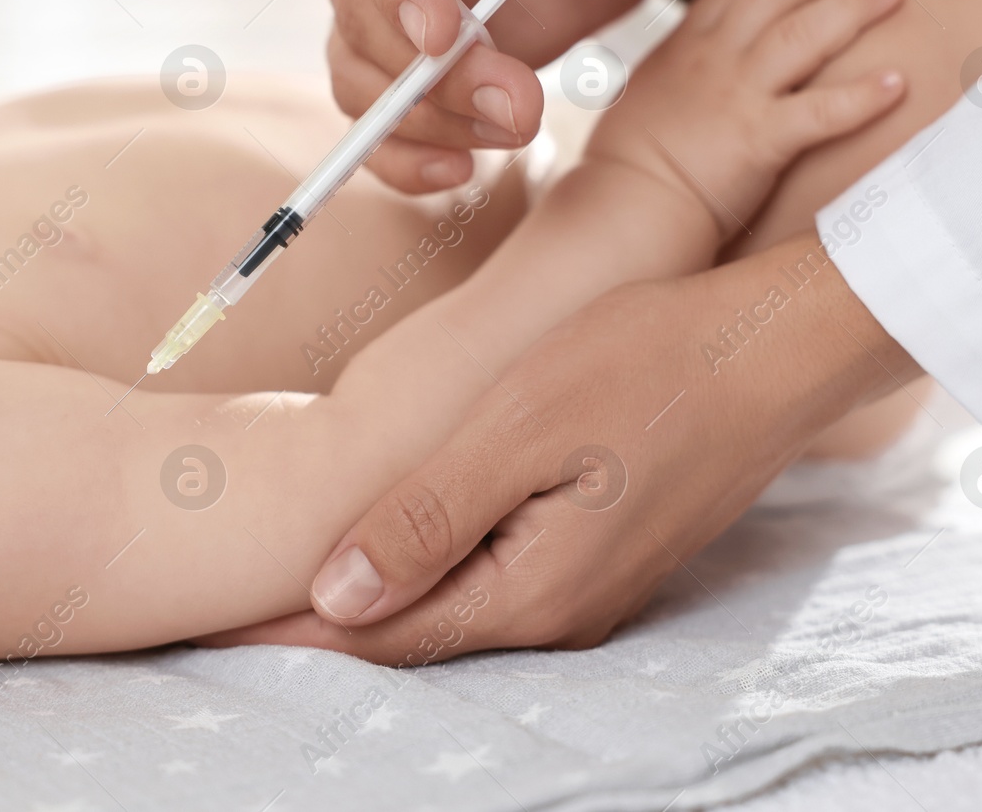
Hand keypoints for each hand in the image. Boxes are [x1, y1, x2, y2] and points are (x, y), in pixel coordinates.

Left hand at [199, 233, 919, 660]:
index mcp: (529, 592)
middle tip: (221, 604)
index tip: (204, 623)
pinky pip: (495, 573)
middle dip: (317, 622)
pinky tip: (398, 539)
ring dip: (373, 592)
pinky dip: (432, 561)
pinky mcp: (603, 548)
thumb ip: (428, 520)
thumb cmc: (647, 364)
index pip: (378, 634)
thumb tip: (334, 598)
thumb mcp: (519, 430)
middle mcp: (557, 611)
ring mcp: (587, 584)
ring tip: (286, 577)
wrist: (776, 347)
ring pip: (453, 603)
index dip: (285, 630)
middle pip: (412, 632)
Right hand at [318, 0, 751, 192]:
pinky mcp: (400, 53)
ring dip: (430, 118)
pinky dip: (406, 155)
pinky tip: (459, 172)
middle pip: (356, 3)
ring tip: (520, 125)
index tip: (444, 39)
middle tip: (518, 105)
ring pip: (360, 70)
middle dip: (429, 69)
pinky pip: (376, 116)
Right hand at [585, 0, 906, 237]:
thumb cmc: (626, 170)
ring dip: (852, 7)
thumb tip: (681, 89)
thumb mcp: (639, 106)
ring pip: (805, 35)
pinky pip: (822, 110)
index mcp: (683, 51)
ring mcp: (739, 95)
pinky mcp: (761, 138)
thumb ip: (670, 85)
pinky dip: (862, 97)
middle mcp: (714, 61)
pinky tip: (897, 85)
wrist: (626, 206)